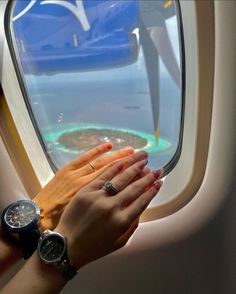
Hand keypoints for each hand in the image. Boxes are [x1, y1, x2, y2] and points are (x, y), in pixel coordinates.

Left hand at [55, 153, 162, 268]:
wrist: (66, 246)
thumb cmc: (93, 247)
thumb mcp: (118, 242)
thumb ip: (132, 226)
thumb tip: (141, 208)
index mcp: (121, 222)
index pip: (142, 201)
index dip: (153, 190)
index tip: (160, 182)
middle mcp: (112, 207)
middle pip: (134, 187)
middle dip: (148, 177)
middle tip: (157, 168)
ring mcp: (98, 197)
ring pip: (120, 178)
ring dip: (134, 166)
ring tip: (143, 159)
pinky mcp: (85, 191)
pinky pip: (102, 175)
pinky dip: (113, 167)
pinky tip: (123, 161)